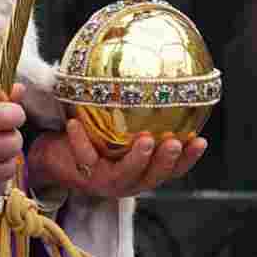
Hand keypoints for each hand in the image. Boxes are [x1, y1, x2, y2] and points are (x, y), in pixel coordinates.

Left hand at [27, 118, 207, 198]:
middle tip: (175, 142)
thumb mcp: (118, 130)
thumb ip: (137, 116)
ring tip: (145, 139)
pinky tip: (75, 123)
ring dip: (137, 159)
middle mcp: (128, 181)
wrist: (56, 158)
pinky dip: (81, 140)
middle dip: (166, 161)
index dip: (188, 159)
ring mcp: (106, 181)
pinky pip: (84, 157)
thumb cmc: (94, 139)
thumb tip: (156, 74)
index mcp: (142, 172)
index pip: (172, 170)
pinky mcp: (83, 175)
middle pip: (153, 178)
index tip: (201, 140)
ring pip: (125, 174)